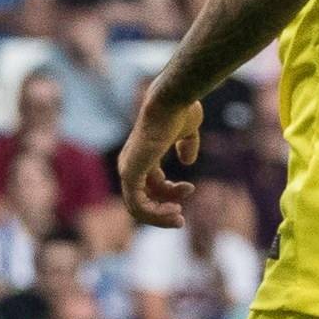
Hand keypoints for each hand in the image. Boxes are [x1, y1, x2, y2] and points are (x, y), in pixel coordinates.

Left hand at [116, 92, 201, 226]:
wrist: (171, 101)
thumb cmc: (180, 110)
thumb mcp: (187, 132)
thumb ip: (187, 145)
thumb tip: (186, 162)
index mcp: (143, 156)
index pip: (151, 184)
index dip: (170, 193)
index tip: (190, 189)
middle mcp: (131, 164)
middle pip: (143, 199)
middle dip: (163, 210)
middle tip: (180, 217)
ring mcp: (128, 169)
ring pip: (138, 207)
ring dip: (159, 217)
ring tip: (178, 217)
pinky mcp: (130, 173)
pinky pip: (137, 204)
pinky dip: (154, 213)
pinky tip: (173, 210)